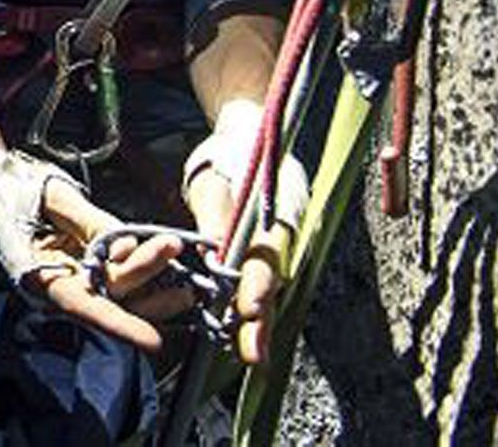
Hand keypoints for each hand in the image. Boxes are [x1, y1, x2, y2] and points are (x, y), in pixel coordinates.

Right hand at [24, 178, 188, 354]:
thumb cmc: (12, 188)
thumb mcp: (50, 198)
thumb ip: (90, 221)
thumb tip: (124, 244)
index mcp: (36, 273)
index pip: (80, 304)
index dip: (116, 324)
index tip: (152, 341)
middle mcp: (58, 284)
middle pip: (109, 293)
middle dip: (144, 275)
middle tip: (171, 247)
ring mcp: (75, 279)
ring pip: (121, 295)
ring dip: (156, 291)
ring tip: (187, 280)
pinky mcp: (89, 270)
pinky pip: (122, 281)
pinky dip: (149, 278)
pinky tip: (172, 271)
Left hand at [182, 101, 307, 364]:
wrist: (248, 140)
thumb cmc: (229, 160)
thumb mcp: (215, 183)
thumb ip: (215, 220)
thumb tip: (213, 256)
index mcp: (276, 214)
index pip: (267, 255)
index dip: (258, 284)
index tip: (250, 308)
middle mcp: (284, 235)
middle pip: (272, 283)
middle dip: (263, 321)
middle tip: (254, 356)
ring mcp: (281, 246)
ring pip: (269, 289)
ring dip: (259, 323)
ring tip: (251, 356)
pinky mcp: (268, 254)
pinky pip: (261, 285)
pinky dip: (253, 310)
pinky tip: (243, 337)